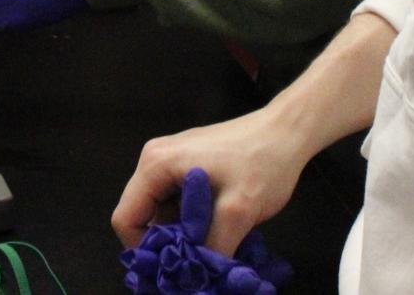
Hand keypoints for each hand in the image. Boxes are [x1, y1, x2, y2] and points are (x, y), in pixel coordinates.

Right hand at [120, 168, 293, 294]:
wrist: (288, 133)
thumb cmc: (262, 164)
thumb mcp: (237, 213)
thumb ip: (210, 249)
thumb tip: (196, 281)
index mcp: (156, 164)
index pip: (126, 218)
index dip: (143, 249)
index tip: (173, 268)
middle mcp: (156, 159)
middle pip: (143, 215)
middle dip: (167, 242)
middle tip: (198, 260)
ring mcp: (172, 160)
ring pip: (162, 212)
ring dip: (183, 233)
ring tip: (213, 245)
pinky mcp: (188, 165)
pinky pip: (177, 202)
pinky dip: (192, 221)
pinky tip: (219, 228)